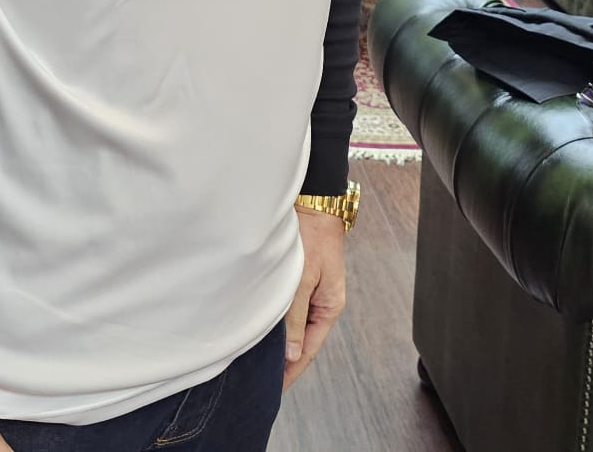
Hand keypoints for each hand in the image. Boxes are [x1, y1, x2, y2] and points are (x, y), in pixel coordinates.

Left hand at [283, 207, 347, 389]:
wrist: (314, 204)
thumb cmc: (312, 237)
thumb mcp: (303, 280)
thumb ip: (295, 318)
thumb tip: (291, 355)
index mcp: (329, 307)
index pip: (307, 350)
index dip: (291, 371)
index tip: (275, 388)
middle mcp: (324, 303)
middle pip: (303, 340)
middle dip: (286, 360)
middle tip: (265, 380)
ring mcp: (314, 292)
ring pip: (296, 325)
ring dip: (282, 341)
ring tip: (263, 360)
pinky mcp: (304, 280)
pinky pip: (293, 309)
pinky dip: (281, 321)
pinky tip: (267, 328)